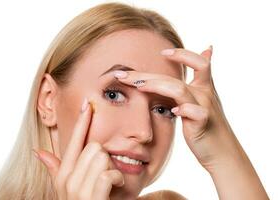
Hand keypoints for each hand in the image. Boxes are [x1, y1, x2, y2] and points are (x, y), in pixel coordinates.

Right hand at [32, 100, 123, 199]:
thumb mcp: (65, 188)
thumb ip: (54, 168)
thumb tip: (38, 151)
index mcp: (63, 173)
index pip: (73, 140)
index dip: (82, 121)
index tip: (88, 103)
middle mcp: (68, 179)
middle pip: (94, 147)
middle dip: (103, 158)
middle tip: (103, 174)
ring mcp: (78, 189)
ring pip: (102, 156)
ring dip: (111, 169)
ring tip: (109, 182)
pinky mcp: (92, 198)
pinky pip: (109, 173)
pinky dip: (117, 179)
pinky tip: (115, 187)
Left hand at [114, 47, 268, 198]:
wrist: (222, 151)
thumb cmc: (206, 124)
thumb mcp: (204, 98)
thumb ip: (199, 78)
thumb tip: (208, 49)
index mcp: (203, 87)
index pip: (198, 62)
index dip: (182, 54)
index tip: (162, 52)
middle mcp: (205, 94)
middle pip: (174, 78)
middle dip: (147, 75)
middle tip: (124, 75)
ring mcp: (205, 108)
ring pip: (179, 90)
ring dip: (156, 86)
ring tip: (138, 86)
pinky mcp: (203, 124)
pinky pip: (194, 113)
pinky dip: (183, 110)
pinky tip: (172, 111)